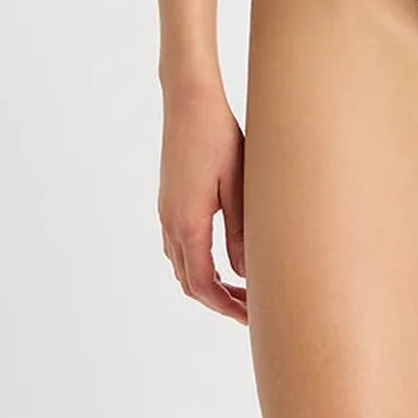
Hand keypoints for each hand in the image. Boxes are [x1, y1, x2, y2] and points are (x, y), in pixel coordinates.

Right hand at [157, 82, 247, 323]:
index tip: (251, 317)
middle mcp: (171, 223)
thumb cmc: (217, 136)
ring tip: (240, 287)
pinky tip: (221, 255)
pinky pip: (179, 245)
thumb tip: (245, 273)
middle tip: (251, 308)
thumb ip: (240, 232)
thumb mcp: (237, 185)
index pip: (203, 285)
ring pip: (182, 265)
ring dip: (208, 282)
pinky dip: (198, 262)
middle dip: (219, 300)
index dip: (226, 307)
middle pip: (190, 282)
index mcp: (188, 224)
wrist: (188, 100)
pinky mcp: (169, 199)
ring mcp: (167, 211)